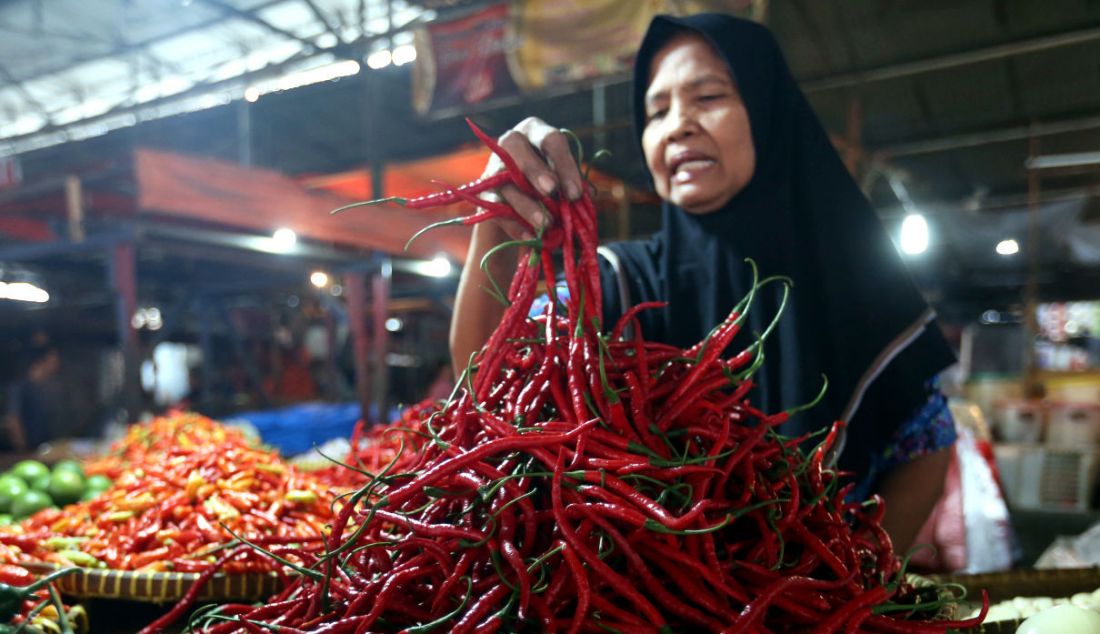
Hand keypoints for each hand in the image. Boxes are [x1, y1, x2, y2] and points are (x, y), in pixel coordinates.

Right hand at [481, 117, 585, 239]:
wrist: (517, 198)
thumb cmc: (548, 179)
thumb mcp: (563, 176)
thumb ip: (574, 182)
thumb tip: (588, 193)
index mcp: (535, 131)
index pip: (550, 140)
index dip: (564, 165)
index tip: (576, 193)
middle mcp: (510, 142)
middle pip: (517, 149)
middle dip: (536, 171)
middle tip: (552, 191)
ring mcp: (493, 167)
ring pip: (505, 182)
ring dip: (527, 205)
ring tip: (547, 224)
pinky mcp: (483, 193)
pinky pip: (495, 208)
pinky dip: (514, 224)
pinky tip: (530, 236)